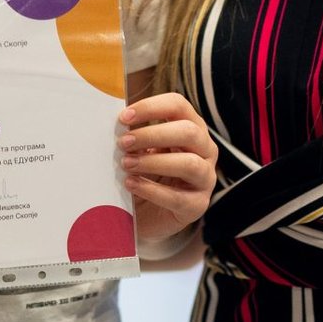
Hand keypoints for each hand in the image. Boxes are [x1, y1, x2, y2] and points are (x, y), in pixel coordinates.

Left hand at [118, 93, 217, 249]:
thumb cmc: (146, 175)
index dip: (152, 107)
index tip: (124, 117)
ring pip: (189, 163)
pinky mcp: (197, 205)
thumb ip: (135, 137)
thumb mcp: (141, 151)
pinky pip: (177, 197)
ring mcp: (205, 178)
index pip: (178, 106)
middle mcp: (205, 150)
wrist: (148, 215)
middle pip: (188, 131)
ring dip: (153, 162)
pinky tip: (130, 185)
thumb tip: (117, 124)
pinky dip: (151, 189)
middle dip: (152, 135)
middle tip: (123, 142)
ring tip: (126, 164)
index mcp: (191, 128)